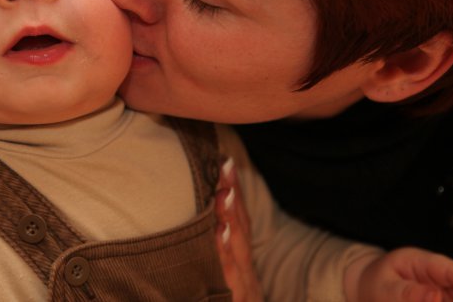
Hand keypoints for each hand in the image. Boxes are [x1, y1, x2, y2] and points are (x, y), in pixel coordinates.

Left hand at [215, 157, 263, 301]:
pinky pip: (228, 279)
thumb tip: (206, 227)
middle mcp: (245, 282)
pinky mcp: (234, 299)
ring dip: (231, 220)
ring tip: (224, 190)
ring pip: (237, 254)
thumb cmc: (220, 299)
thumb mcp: (222, 285)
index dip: (234, 196)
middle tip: (224, 163)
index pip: (239, 229)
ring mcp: (240, 294)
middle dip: (233, 198)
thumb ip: (216, 259)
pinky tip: (221, 233)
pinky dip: (224, 255)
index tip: (225, 164)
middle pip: (242, 233)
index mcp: (240, 274)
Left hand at [347, 247, 452, 301]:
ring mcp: (439, 288)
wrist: (367, 288)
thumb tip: (436, 296)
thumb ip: (409, 294)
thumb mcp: (385, 289)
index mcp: (419, 262)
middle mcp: (434, 274)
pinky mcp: (439, 299)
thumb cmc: (375, 284)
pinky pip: (452, 301)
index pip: (448, 269)